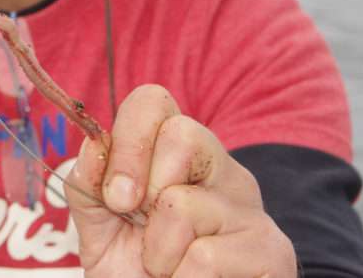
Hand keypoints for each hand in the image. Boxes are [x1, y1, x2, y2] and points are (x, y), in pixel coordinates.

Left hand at [65, 85, 296, 276]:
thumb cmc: (137, 273)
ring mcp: (251, 209)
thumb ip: (89, 187)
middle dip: (145, 189)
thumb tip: (94, 145)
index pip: (153, 102)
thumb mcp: (101, 229)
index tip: (115, 196)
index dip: (127, 141)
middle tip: (143, 233)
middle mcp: (222, 170)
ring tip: (170, 270)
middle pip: (182, 134)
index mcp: (178, 155)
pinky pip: (205, 258)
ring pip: (183, 205)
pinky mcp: (272, 251)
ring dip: (158, 255)